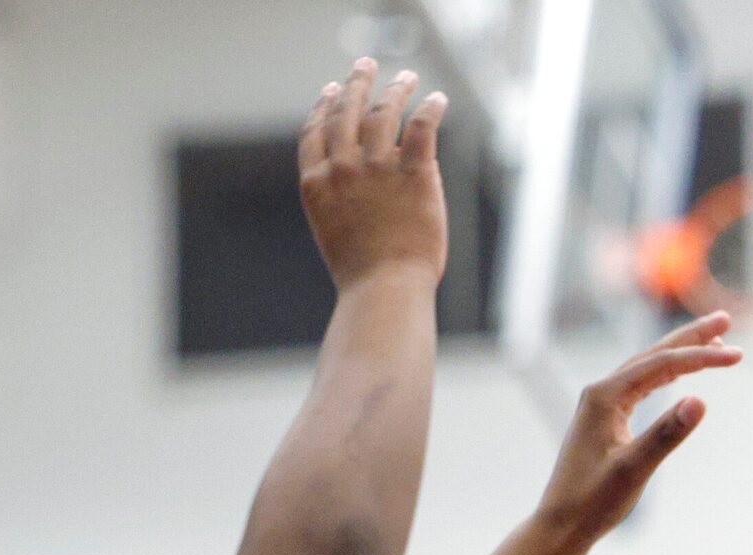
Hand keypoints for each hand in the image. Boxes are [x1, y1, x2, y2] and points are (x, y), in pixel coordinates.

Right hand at [299, 60, 448, 288]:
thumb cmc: (362, 274)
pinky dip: (431, 107)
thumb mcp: (332, 230)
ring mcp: (377, 168)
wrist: (384, 289)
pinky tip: (438, 98)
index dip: (323, 106)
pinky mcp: (413, 173)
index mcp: (316, 183)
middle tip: (365, 66)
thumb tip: (360, 181)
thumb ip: (339, 198)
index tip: (330, 90)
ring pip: (384, 112)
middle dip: (356, 83)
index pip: (314, 131)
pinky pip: (422, 126)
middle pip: (346, 111)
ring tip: (406, 77)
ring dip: (396, 88)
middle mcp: (342, 168)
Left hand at [533, 313, 743, 544]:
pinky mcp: (604, 419)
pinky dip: (664, 374)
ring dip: (679, 353)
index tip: (736, 355)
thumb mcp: (634, 470)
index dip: (701, 357)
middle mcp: (601, 392)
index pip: (662, 365)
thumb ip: (666, 434)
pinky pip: (640, 386)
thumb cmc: (593, 501)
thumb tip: (700, 401)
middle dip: (691, 338)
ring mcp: (601, 404)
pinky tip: (675, 375)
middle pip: (654, 354)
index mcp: (606, 397)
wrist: (561, 525)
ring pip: (647, 368)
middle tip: (724, 320)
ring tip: (710, 341)